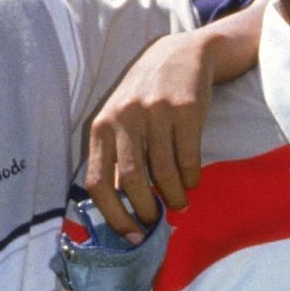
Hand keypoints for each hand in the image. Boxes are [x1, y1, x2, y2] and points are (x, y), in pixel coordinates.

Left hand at [86, 1, 267, 239]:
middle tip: (156, 222)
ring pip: (164, 175)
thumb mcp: (121, 122)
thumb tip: (121, 210)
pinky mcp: (186, 110)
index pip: (98, 182)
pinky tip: (191, 181)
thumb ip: (117, 159)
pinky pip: (189, 161)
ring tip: (178, 204)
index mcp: (102, 126)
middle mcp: (125, 118)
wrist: (181, 55)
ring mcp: (156, 112)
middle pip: (133, 182)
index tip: (130, 235)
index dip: (113, 215)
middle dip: (146, 211)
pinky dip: (191, 179)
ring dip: (173, 198)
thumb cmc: (146, 98)